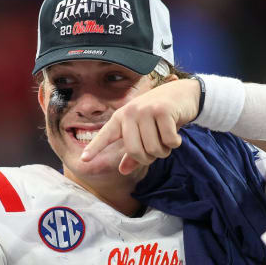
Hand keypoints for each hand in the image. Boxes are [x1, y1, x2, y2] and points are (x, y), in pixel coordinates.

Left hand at [80, 78, 200, 174]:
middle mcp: (130, 112)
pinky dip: (175, 143)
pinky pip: (169, 141)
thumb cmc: (159, 117)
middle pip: (135, 151)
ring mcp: (146, 110)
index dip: (94, 148)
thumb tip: (122, 170)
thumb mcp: (143, 132)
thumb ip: (133, 152)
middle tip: (158, 149)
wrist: (182, 94)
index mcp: (120, 117)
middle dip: (149, 158)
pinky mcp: (163, 110)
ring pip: (153, 149)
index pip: (105, 135)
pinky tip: (176, 133)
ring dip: (164, 151)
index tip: (83, 160)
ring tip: (166, 139)